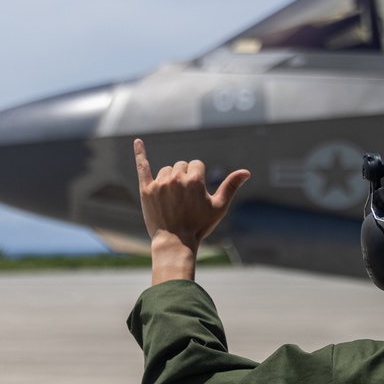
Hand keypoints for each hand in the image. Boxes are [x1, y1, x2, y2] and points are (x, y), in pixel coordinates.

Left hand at [134, 139, 249, 251]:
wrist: (175, 242)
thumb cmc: (199, 225)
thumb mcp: (219, 206)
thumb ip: (231, 186)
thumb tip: (246, 172)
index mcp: (194, 180)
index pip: (197, 164)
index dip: (199, 177)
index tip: (197, 193)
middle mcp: (176, 179)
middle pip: (182, 165)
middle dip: (185, 177)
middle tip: (185, 199)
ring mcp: (159, 184)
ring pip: (167, 170)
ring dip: (171, 178)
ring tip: (173, 198)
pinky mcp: (146, 189)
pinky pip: (142, 166)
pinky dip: (140, 153)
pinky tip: (137, 141)